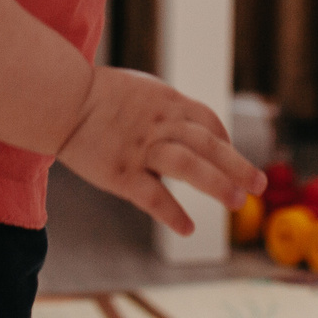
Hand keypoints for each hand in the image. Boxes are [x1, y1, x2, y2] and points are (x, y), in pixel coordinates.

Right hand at [56, 66, 261, 234]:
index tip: (230, 156)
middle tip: (259, 185)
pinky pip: (152, 196)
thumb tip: (186, 124)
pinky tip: (188, 228)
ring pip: (188, 166)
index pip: (207, 121)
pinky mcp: (120, 173)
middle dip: (237, 165)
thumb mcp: (139, 88)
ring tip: (238, 202)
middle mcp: (160, 124)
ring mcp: (141, 149)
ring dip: (216, 184)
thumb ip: (164, 107)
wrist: (57, 98)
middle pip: (208, 144)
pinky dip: (172, 213)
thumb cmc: (95, 94)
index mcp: (166, 101)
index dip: (224, 140)